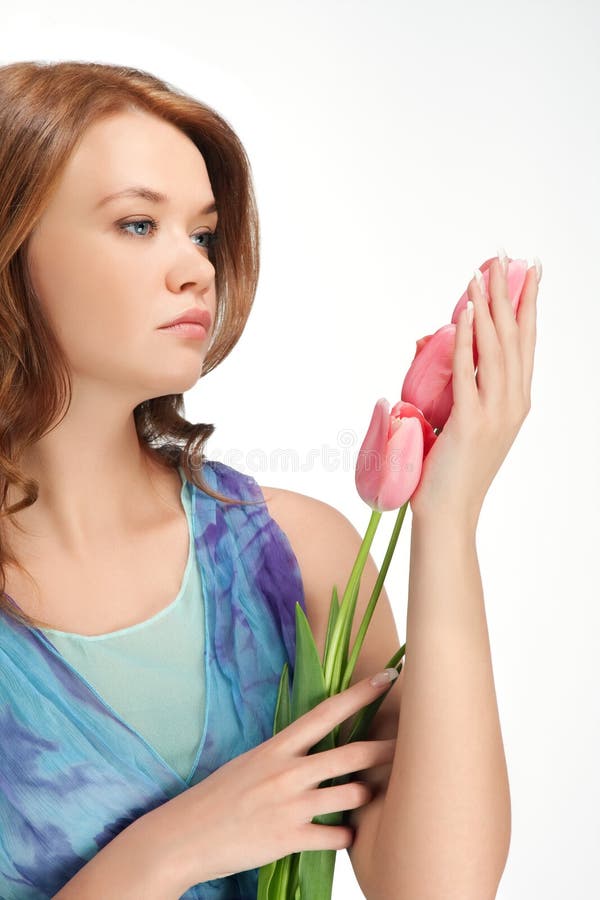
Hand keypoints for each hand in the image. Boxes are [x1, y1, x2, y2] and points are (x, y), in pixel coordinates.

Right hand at [141, 672, 397, 890]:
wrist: (184, 836)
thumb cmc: (218, 797)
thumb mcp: (251, 762)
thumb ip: (285, 755)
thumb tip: (317, 748)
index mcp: (277, 747)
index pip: (327, 712)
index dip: (361, 695)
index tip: (387, 679)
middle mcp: (287, 771)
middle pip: (350, 754)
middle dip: (385, 748)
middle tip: (411, 743)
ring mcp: (290, 805)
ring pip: (351, 795)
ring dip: (366, 796)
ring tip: (367, 796)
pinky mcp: (290, 838)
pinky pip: (337, 836)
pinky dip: (346, 836)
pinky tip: (344, 835)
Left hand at [409, 255, 538, 526]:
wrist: (448, 514)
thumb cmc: (450, 470)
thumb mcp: (462, 421)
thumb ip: (458, 384)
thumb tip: (430, 343)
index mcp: (516, 401)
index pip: (526, 342)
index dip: (527, 304)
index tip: (528, 272)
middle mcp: (513, 402)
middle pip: (516, 336)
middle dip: (510, 293)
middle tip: (507, 257)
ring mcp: (495, 413)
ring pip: (495, 348)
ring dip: (487, 307)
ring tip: (481, 273)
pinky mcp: (471, 423)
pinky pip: (468, 371)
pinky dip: (466, 338)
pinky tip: (464, 313)